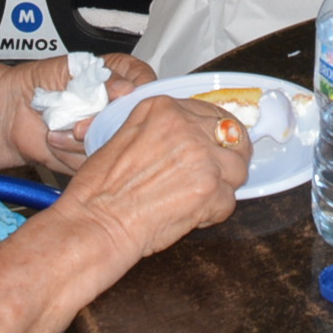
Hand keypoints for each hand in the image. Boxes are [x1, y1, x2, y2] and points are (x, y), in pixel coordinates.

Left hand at [4, 49, 156, 173]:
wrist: (11, 111)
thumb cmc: (40, 83)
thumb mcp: (72, 68)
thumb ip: (103, 78)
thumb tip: (126, 89)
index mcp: (119, 76)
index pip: (146, 82)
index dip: (140, 92)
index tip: (123, 97)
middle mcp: (117, 106)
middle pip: (135, 119)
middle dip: (103, 123)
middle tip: (79, 124)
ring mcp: (106, 132)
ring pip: (115, 143)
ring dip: (82, 140)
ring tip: (61, 127)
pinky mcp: (92, 156)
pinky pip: (93, 161)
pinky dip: (70, 152)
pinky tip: (57, 140)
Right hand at [51, 93, 247, 262]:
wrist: (95, 224)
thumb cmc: (99, 190)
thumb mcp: (124, 136)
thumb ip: (160, 129)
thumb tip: (190, 136)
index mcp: (163, 108)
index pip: (212, 112)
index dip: (216, 134)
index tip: (215, 146)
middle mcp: (186, 126)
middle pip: (232, 136)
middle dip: (229, 156)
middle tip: (218, 174)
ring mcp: (202, 156)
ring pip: (238, 168)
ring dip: (224, 185)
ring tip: (200, 199)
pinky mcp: (210, 189)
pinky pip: (229, 201)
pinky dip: (213, 213)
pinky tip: (191, 216)